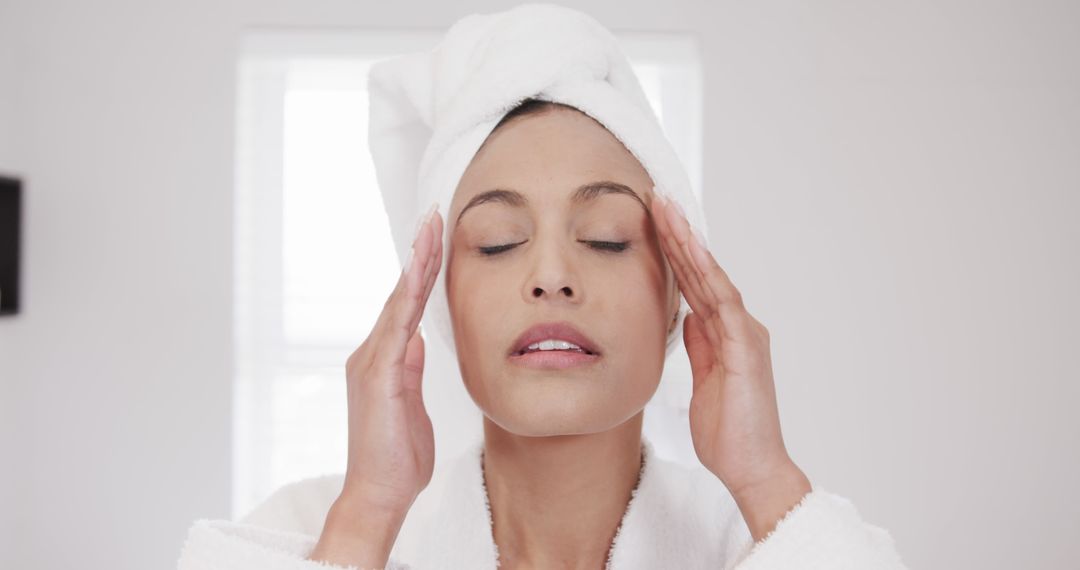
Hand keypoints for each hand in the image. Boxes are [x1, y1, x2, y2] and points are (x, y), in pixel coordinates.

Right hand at [308, 205, 442, 565]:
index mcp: (383, 360)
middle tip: (433, 214)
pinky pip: (397, 325)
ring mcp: (371, 362)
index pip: (407, 305)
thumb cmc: (397, 458)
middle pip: (401, 293)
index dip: (421, 270)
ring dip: (416, 262)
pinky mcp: (377, 375)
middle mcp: (371, 354)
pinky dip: (409, 294)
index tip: (435, 236)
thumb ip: (410, 371)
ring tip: (429, 227)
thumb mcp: (412, 406)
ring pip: (399, 301)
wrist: (379, 494)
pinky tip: (420, 269)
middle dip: (419, 252)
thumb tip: (416, 341)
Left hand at [650, 190, 810, 539]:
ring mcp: (745, 334)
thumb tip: (688, 319)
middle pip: (703, 271)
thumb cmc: (729, 433)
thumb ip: (700, 349)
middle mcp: (739, 327)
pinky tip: (689, 249)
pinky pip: (723, 302)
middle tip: (658, 197)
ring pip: (712, 277)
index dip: (674, 251)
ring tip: (667, 209)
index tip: (654, 221)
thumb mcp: (703, 383)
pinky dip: (707, 272)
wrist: (753, 469)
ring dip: (688, 242)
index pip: (695, 284)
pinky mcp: (747, 348)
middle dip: (679, 233)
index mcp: (726, 335)